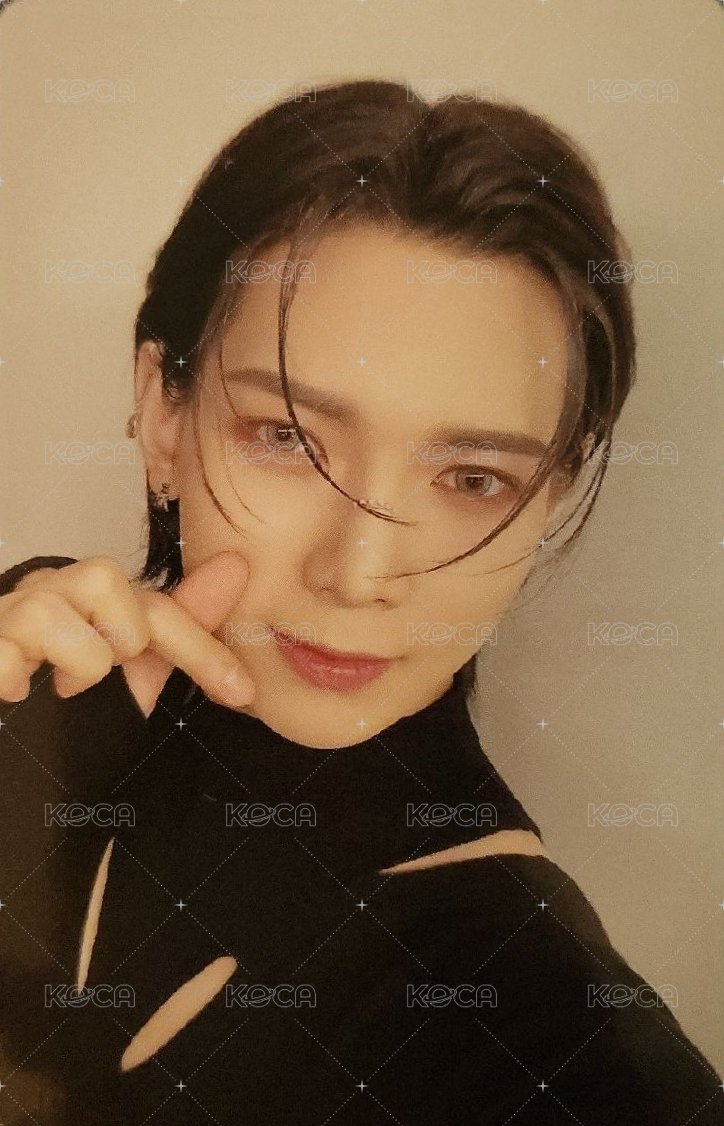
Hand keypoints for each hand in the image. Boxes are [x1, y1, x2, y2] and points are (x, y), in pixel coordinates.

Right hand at [0, 552, 254, 717]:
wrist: (8, 738)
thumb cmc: (59, 688)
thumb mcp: (126, 668)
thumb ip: (177, 632)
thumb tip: (236, 568)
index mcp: (89, 597)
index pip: (157, 605)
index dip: (202, 648)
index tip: (243, 692)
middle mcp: (48, 590)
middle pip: (104, 578)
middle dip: (121, 640)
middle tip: (102, 673)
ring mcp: (5, 614)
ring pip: (50, 614)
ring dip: (72, 664)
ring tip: (58, 687)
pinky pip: (1, 656)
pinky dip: (12, 679)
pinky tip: (14, 693)